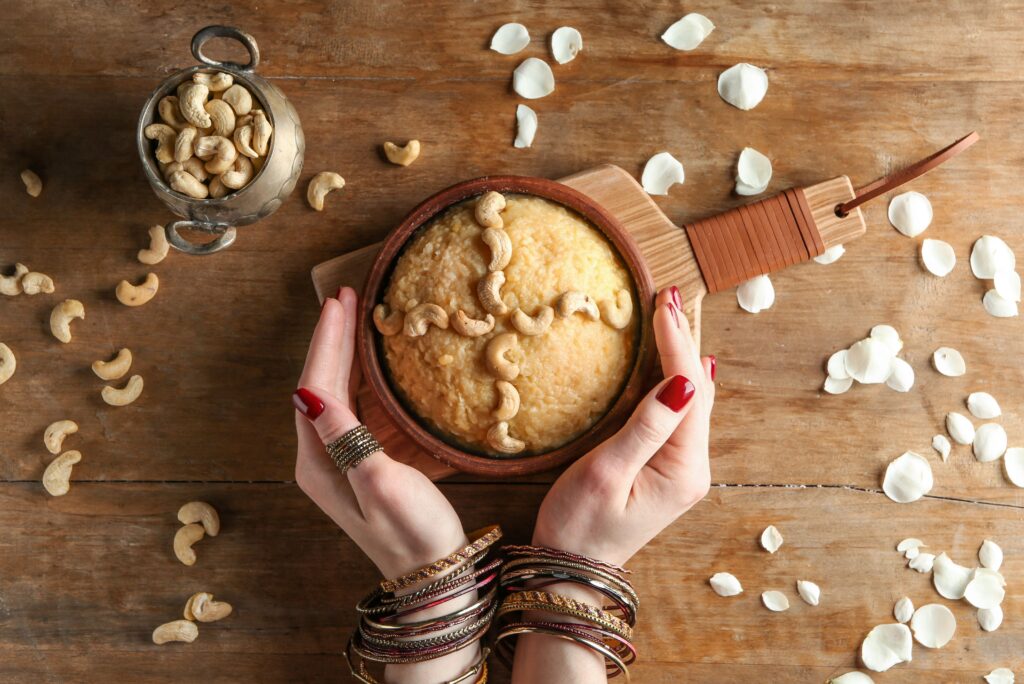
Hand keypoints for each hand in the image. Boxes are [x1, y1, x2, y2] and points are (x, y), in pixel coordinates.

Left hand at [294, 287, 481, 682]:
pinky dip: (360, 377)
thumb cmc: (412, 532)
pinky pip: (355, 408)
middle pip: (319, 384)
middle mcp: (320, 457)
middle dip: (330, 339)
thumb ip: (345, 438)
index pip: (315, 386)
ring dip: (343, 353)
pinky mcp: (362, 463)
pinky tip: (372, 361)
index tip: (340, 303)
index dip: (326, 342)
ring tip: (355, 316)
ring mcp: (340, 461)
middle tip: (345, 296)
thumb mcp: (380, 483)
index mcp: (318, 460)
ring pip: (335, 392)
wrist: (432, 575)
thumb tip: (308, 393)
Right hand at [532, 287, 714, 565]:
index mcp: (683, 467)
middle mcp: (692, 467)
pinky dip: (672, 380)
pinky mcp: (666, 470)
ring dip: (680, 357)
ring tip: (670, 316)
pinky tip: (673, 362)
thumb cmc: (580, 524)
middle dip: (683, 341)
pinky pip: (677, 415)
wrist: (572, 570)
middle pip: (696, 390)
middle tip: (669, 295)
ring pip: (689, 400)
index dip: (676, 342)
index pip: (687, 389)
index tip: (663, 301)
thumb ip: (646, 426)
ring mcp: (681, 469)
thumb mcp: (607, 473)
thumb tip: (683, 380)